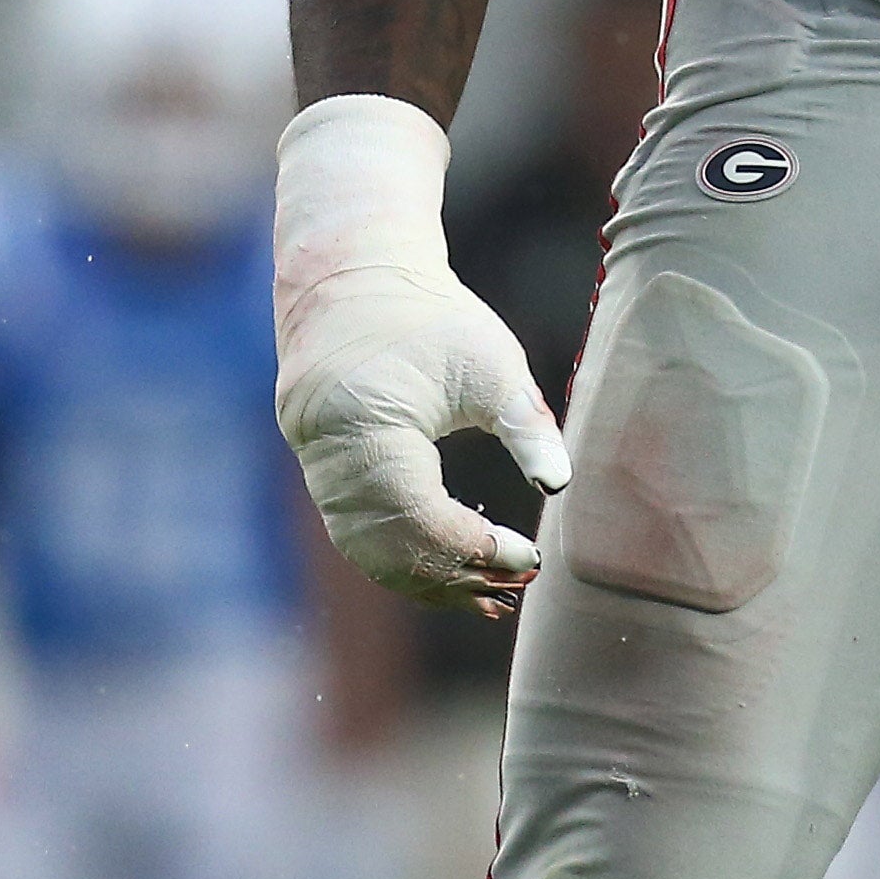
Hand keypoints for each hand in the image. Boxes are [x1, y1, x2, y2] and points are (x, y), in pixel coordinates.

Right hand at [272, 96, 572, 619]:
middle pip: (391, 548)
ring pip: (370, 553)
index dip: (475, 548)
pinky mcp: (320, 473)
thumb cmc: (430, 319)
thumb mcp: (491, 364)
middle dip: (454, 577)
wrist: (354, 281)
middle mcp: (331, 456)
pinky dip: (402, 561)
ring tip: (488, 597)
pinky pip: (358, 537)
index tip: (527, 558)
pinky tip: (450, 573)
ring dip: (428, 580)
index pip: (423, 515)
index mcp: (371, 425)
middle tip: (513, 589)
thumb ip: (527, 426)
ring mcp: (318, 469)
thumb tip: (561, 485)